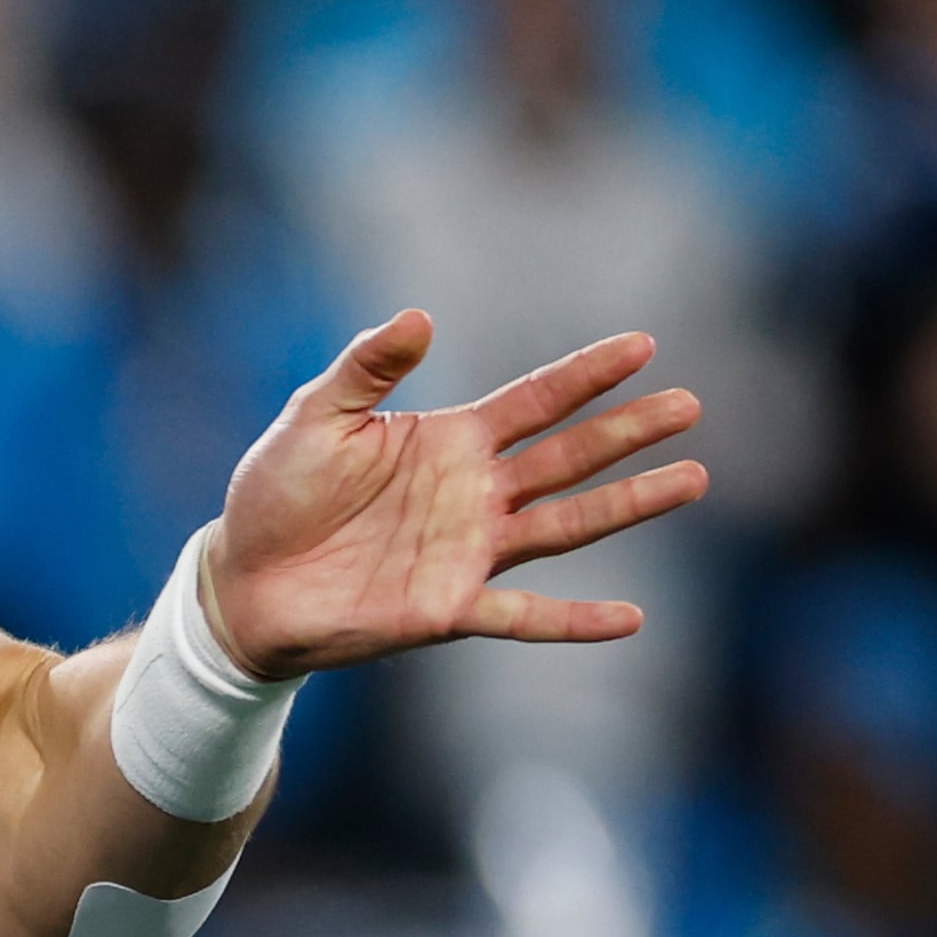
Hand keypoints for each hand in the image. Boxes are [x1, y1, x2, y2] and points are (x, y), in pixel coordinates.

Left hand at [200, 310, 708, 680]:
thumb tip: (420, 316)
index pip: (534, 401)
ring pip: (567, 525)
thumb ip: (366, 368)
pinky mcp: (449, 609)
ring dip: (628, 504)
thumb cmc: (277, 494)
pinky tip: (630, 618)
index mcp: (449, 442)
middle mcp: (473, 495)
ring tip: (692, 479)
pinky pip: (525, 617)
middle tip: (689, 405)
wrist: (244, 581)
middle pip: (569, 458)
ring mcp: (469, 553)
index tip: (643, 345)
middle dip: (628, 431)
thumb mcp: (314, 417)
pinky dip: (575, 620)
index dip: (586, 374)